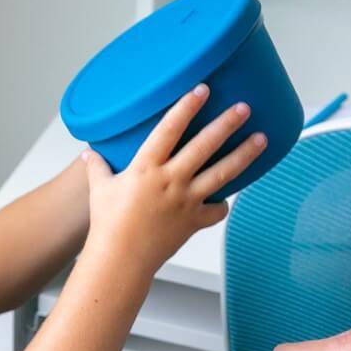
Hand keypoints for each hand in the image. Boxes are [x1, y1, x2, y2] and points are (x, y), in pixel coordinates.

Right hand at [84, 85, 265, 274]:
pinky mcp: (194, 222)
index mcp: (146, 167)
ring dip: (244, 154)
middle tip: (245, 107)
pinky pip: (217, 210)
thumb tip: (89, 153)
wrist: (122, 260)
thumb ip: (97, 168)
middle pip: (205, 145)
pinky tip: (223, 198)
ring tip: (262, 139)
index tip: (203, 89)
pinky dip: (222, 204)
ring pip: (223, 173)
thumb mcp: (100, 190)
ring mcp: (186, 201)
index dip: (187, 107)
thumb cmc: (108, 225)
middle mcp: (171, 180)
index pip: (169, 129)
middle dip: (227, 123)